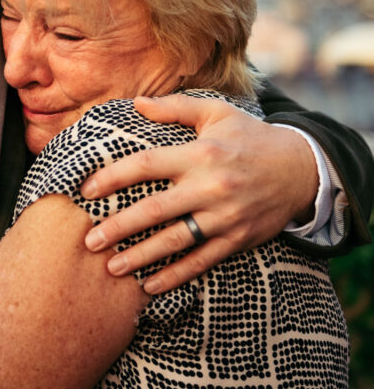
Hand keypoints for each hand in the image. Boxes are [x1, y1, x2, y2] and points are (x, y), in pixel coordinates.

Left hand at [81, 94, 318, 292]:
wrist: (301, 168)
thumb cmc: (250, 137)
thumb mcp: (216, 113)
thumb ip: (175, 109)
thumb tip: (136, 103)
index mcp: (200, 154)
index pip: (146, 165)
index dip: (113, 177)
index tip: (86, 190)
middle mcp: (210, 186)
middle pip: (155, 209)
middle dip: (119, 227)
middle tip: (89, 241)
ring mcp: (225, 216)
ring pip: (176, 241)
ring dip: (141, 256)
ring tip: (112, 267)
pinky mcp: (237, 239)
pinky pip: (202, 261)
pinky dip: (176, 275)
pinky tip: (150, 285)